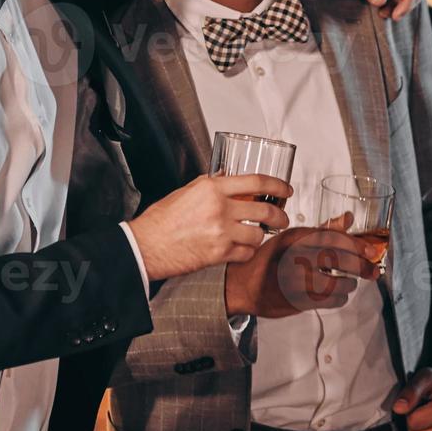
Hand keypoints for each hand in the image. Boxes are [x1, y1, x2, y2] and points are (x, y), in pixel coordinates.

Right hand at [125, 174, 290, 279]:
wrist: (146, 245)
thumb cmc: (161, 220)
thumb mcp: (186, 191)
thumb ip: (210, 184)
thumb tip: (227, 177)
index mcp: (212, 188)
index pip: (256, 181)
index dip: (277, 185)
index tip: (286, 190)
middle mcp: (220, 208)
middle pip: (264, 209)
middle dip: (280, 215)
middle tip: (282, 218)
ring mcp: (221, 232)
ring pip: (258, 234)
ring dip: (260, 235)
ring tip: (255, 235)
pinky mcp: (219, 253)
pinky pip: (246, 253)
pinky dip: (248, 252)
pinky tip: (242, 249)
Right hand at [224, 226, 381, 317]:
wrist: (242, 286)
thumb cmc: (270, 260)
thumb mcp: (293, 239)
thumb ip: (323, 230)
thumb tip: (348, 218)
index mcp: (296, 237)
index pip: (334, 238)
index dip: (357, 244)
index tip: (371, 251)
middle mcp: (296, 256)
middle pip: (339, 259)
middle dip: (361, 266)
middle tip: (373, 270)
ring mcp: (296, 279)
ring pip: (337, 282)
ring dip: (349, 285)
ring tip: (349, 284)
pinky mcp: (297, 300)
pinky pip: (330, 300)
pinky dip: (339, 299)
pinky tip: (338, 295)